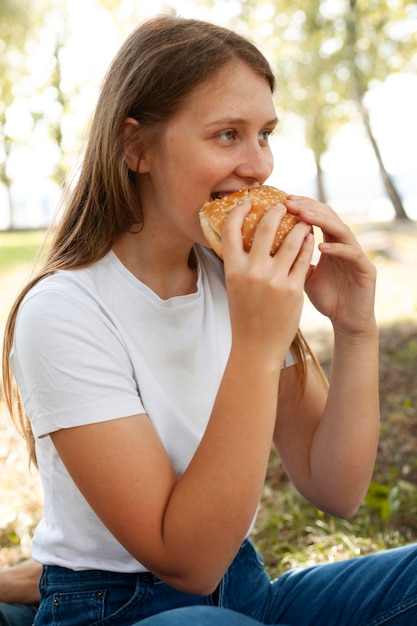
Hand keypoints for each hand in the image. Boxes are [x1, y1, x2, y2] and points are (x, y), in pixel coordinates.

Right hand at [221, 200, 313, 357]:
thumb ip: (239, 262)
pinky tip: (310, 240)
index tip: (248, 202)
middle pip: (266, 227)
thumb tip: (246, 236)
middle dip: (277, 211)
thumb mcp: (235, 286)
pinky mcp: (293, 289)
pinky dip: (308, 246)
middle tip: (284, 206)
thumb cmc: (244, 315)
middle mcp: (252, 271)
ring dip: (300, 225)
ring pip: (292, 240)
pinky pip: (304, 259)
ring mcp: (274, 280)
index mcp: (233, 269)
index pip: (231, 229)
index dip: (239, 210)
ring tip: (304, 220)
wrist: (256, 346)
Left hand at [286, 196, 376, 335]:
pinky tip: (321, 246)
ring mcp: (357, 255)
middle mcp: (345, 244)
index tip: (283, 201)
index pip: (317, 216)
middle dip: (309, 207)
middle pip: (330, 216)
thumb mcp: (303, 276)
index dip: (302, 206)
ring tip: (303, 216)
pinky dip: (337, 249)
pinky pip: (352, 253)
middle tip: (290, 202)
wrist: (346, 322)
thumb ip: (293, 259)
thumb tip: (265, 246)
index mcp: (330, 243)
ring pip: (342, 229)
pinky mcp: (367, 269)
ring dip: (322, 221)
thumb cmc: (325, 298)